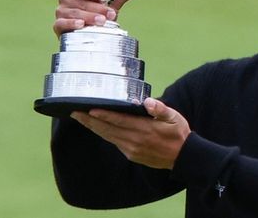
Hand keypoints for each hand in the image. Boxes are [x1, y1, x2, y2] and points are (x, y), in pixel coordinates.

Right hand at [53, 0, 141, 35]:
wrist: (88, 35)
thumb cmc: (98, 14)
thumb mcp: (110, 4)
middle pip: (77, 0)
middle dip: (95, 7)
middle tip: (110, 14)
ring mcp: (61, 12)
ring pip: (72, 12)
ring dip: (88, 16)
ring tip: (101, 21)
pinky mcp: (58, 26)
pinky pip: (61, 23)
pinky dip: (71, 24)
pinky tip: (81, 25)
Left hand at [71, 98, 190, 169]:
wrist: (183, 157)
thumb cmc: (178, 133)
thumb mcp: (174, 118)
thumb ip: (160, 109)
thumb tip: (147, 101)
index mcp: (144, 129)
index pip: (119, 121)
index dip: (103, 115)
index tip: (89, 110)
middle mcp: (135, 140)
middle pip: (108, 129)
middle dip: (90, 121)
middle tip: (74, 112)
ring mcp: (131, 149)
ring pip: (108, 136)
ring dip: (93, 127)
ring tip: (80, 118)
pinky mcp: (131, 154)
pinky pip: (114, 142)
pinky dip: (103, 134)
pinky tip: (96, 127)